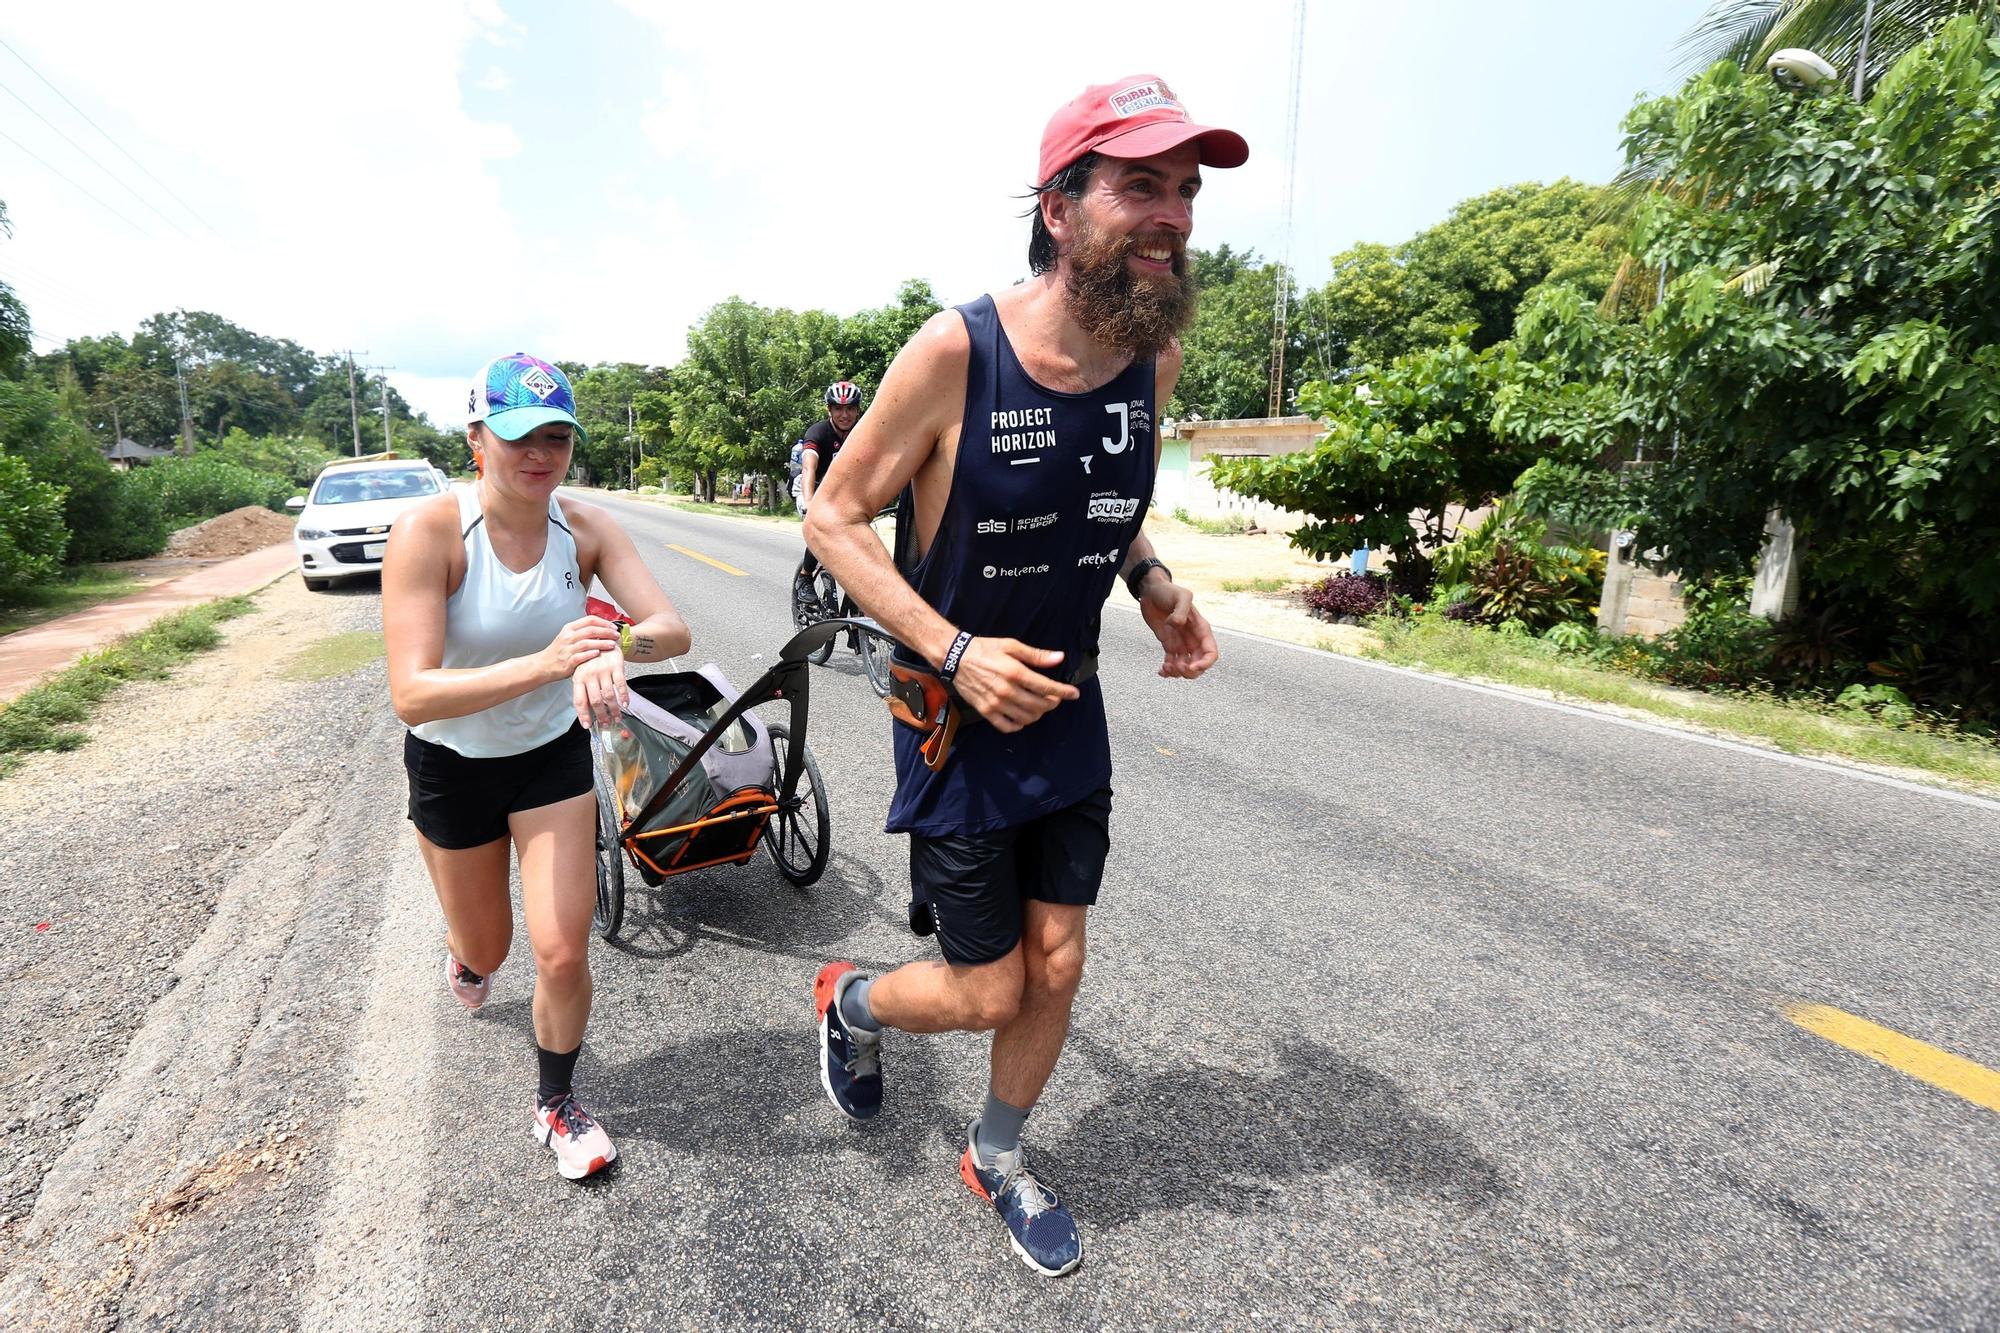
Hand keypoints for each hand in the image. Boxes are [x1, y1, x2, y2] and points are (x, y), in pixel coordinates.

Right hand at [541, 615, 618, 682]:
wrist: (543, 665)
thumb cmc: (559, 651)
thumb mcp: (568, 636)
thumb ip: (582, 631)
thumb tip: (602, 628)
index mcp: (569, 628)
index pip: (590, 620)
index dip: (604, 622)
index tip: (614, 627)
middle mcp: (568, 637)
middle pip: (591, 630)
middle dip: (606, 632)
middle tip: (616, 635)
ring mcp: (567, 649)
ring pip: (587, 642)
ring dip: (602, 643)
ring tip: (612, 645)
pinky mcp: (567, 661)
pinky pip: (580, 656)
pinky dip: (590, 654)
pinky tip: (598, 654)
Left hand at [572, 646, 628, 727]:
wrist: (602, 638)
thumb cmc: (591, 659)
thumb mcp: (581, 673)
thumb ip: (583, 690)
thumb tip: (586, 711)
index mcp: (578, 678)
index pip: (579, 701)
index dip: (583, 715)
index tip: (587, 725)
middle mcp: (590, 675)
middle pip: (595, 701)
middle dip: (601, 715)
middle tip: (606, 724)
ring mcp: (603, 671)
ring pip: (609, 695)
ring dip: (613, 710)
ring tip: (616, 718)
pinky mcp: (616, 667)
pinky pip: (621, 685)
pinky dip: (624, 697)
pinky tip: (625, 705)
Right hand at [949, 636, 1079, 732]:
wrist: (955, 658)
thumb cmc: (985, 649)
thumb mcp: (1012, 646)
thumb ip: (1037, 655)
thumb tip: (1059, 658)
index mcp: (1015, 672)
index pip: (1047, 687)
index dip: (1064, 692)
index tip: (1074, 694)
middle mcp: (1006, 690)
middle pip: (1039, 705)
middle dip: (1053, 703)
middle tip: (1055, 698)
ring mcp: (995, 703)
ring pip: (1026, 718)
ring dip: (1038, 714)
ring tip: (1040, 706)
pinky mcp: (985, 711)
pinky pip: (1007, 726)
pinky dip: (1019, 724)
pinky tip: (1023, 716)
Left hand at [1139, 581, 1217, 678]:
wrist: (1151, 591)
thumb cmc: (1168, 591)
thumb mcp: (1180, 596)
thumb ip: (1181, 610)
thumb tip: (1177, 624)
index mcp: (1201, 629)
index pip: (1211, 652)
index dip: (1205, 664)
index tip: (1191, 667)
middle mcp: (1193, 639)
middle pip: (1200, 664)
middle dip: (1191, 672)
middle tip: (1177, 668)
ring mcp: (1181, 643)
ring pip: (1186, 667)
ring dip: (1177, 673)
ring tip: (1166, 667)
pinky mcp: (1169, 645)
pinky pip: (1172, 663)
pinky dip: (1168, 671)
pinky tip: (1161, 671)